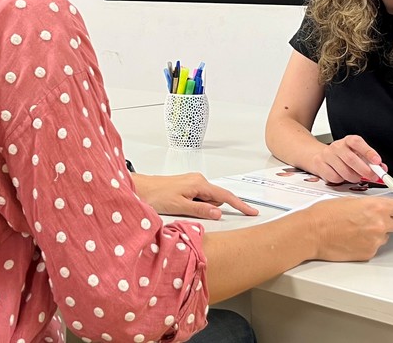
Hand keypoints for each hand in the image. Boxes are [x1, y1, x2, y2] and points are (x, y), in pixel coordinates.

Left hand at [131, 172, 258, 219]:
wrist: (140, 188)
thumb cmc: (156, 195)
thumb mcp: (179, 206)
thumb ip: (200, 210)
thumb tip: (218, 213)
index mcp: (199, 183)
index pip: (225, 196)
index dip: (239, 205)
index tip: (252, 211)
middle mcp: (198, 181)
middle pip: (215, 200)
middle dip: (208, 209)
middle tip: (188, 210)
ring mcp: (193, 183)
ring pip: (206, 201)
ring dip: (199, 208)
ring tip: (179, 207)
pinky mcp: (187, 187)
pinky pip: (198, 199)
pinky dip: (194, 205)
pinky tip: (180, 206)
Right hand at [299, 197, 392, 260]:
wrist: (311, 232)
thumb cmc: (325, 214)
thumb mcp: (352, 200)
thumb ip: (372, 204)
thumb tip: (384, 207)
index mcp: (377, 207)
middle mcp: (380, 225)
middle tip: (384, 215)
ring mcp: (375, 241)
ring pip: (386, 235)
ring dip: (378, 231)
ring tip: (356, 227)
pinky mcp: (368, 253)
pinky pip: (375, 246)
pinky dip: (368, 241)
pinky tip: (352, 237)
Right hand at [307, 135, 383, 183]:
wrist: (321, 156)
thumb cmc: (343, 156)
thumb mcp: (358, 154)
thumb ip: (370, 161)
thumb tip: (382, 168)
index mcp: (348, 141)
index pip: (357, 142)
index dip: (368, 152)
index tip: (377, 161)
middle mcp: (337, 146)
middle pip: (351, 159)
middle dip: (364, 170)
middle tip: (373, 176)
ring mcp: (327, 155)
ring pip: (343, 171)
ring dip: (354, 177)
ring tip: (356, 177)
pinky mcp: (319, 165)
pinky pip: (334, 177)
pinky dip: (341, 180)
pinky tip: (342, 176)